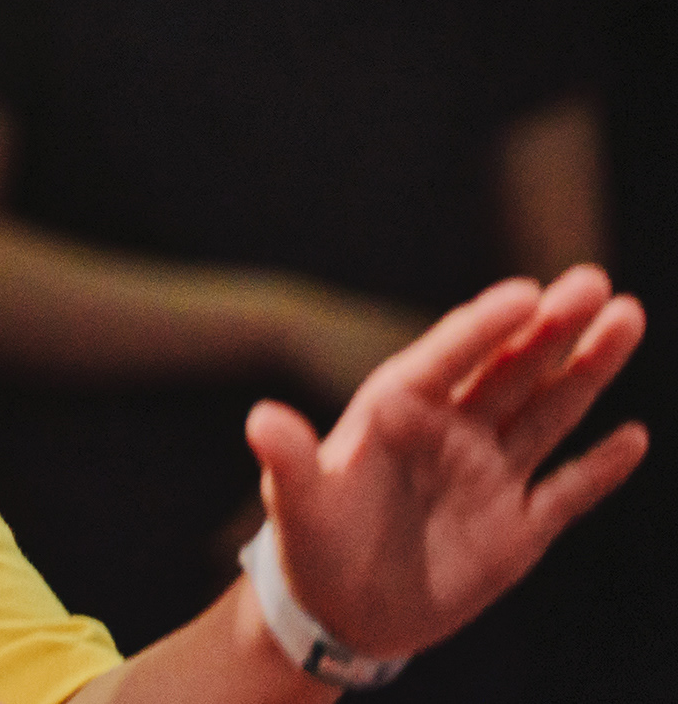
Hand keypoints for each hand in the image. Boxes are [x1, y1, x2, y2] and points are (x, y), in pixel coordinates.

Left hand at [243, 265, 646, 659]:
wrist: (337, 611)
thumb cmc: (310, 541)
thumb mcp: (295, 501)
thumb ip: (288, 460)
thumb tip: (260, 419)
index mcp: (398, 409)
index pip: (447, 357)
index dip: (484, 326)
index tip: (525, 292)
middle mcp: (450, 430)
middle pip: (509, 368)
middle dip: (551, 326)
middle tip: (593, 281)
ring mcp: (489, 474)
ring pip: (547, 410)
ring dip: (587, 369)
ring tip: (626, 318)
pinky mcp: (517, 528)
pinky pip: (566, 491)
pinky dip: (598, 468)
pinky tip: (632, 437)